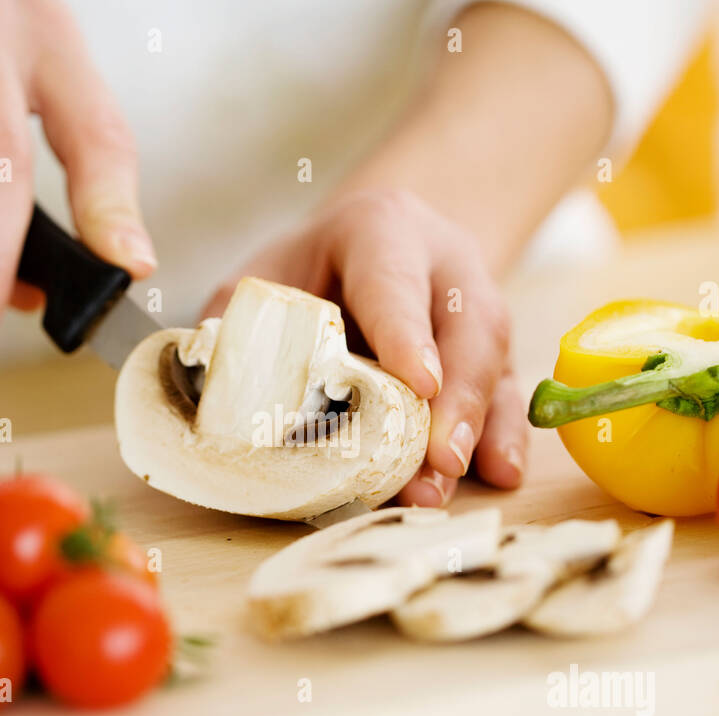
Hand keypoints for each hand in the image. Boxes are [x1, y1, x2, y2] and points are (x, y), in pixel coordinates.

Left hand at [201, 189, 527, 505]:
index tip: (419, 385)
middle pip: (466, 326)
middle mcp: (444, 262)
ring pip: (495, 359)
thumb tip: (208, 392)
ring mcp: (477, 304)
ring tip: (450, 481)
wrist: (370, 247)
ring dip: (477, 426)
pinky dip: (506, 434)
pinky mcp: (494, 350)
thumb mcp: (264, 278)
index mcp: (382, 231)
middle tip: (440, 460)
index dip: (406, 333)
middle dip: (457, 397)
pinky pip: (510, 389)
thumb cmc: (309, 270)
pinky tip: (501, 473)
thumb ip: (237, 326)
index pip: (395, 282)